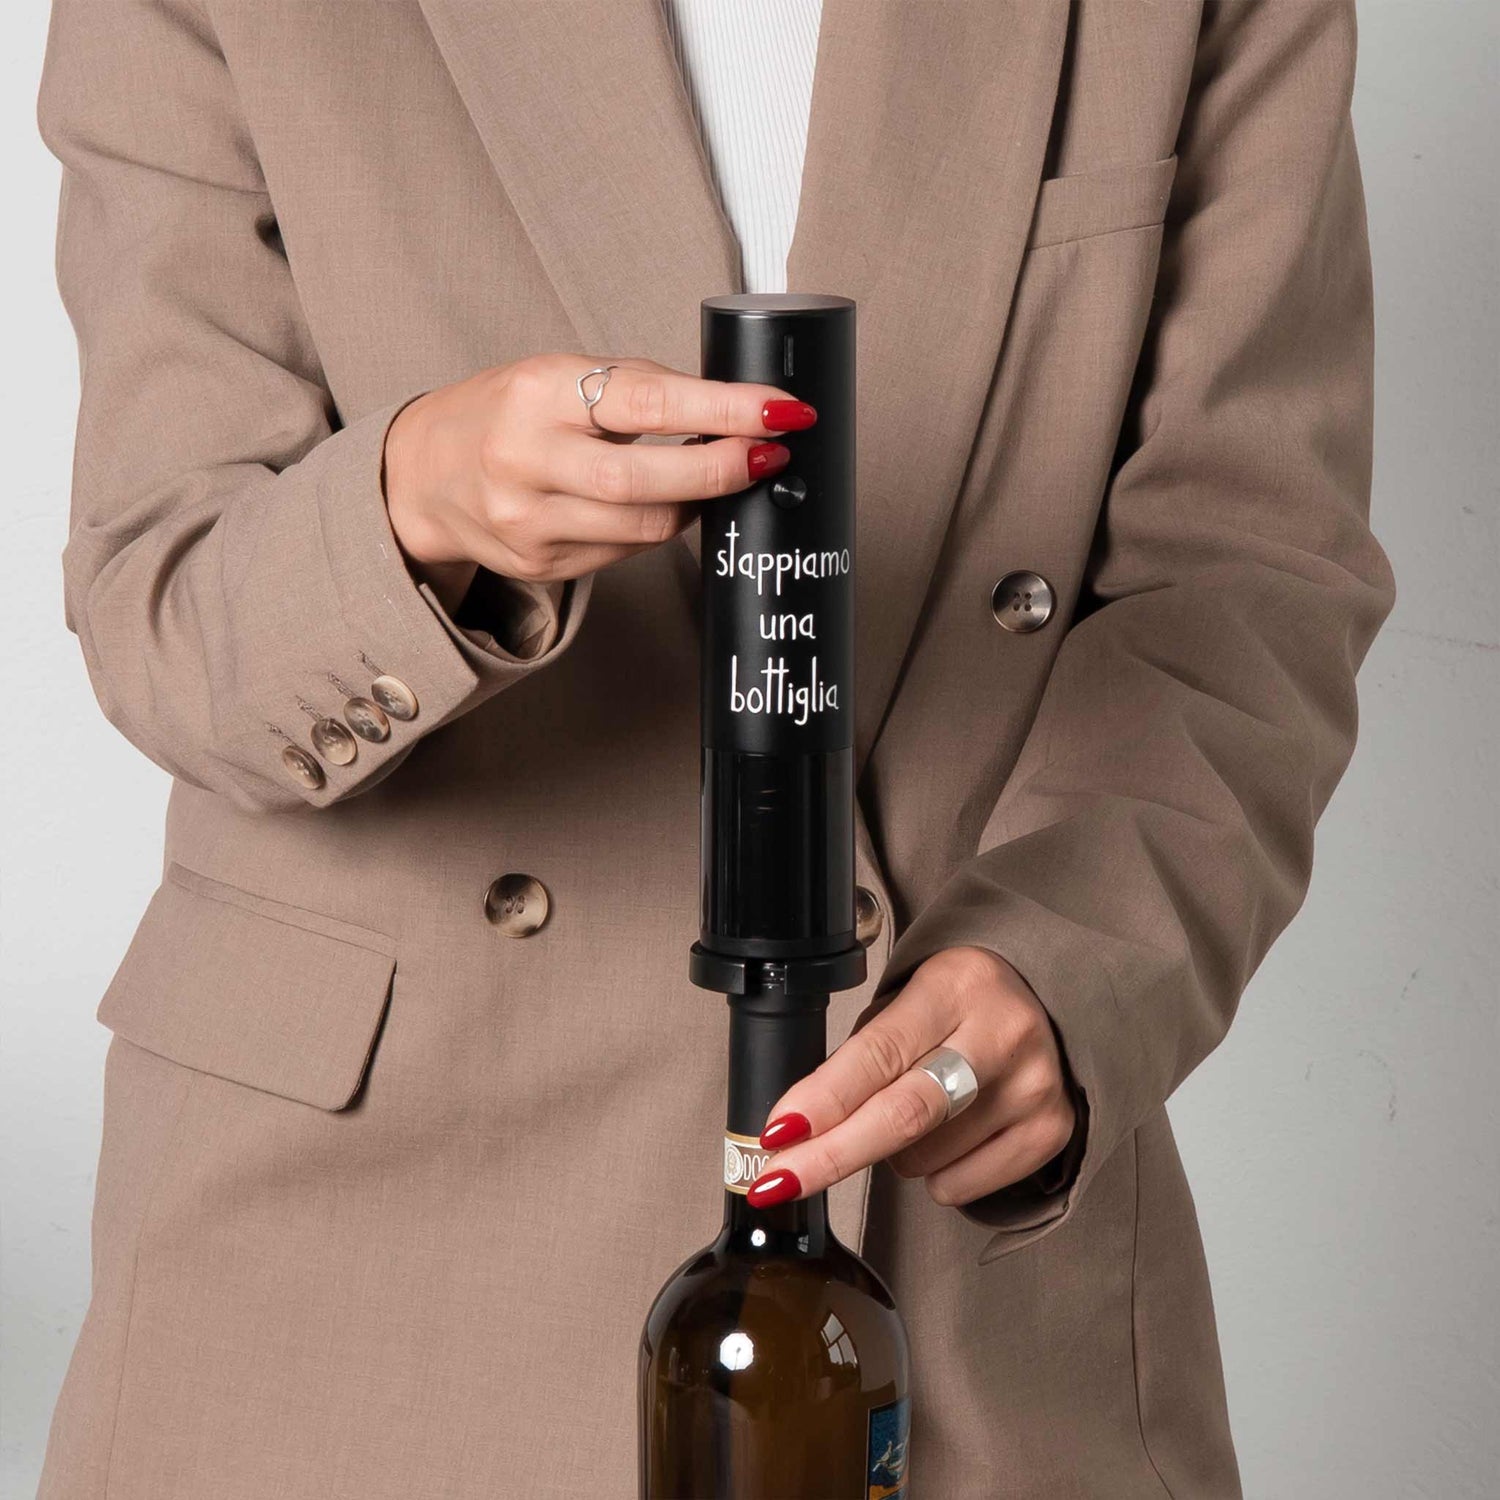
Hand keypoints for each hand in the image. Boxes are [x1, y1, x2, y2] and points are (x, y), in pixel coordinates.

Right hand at [381, 354, 815, 612]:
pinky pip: (625, 551)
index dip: (725, 411)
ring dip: (699, 504)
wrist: (423, 473)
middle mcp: (527, 460)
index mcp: (539, 393)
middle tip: (772, 456)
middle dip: (723, 471)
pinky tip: (667, 506)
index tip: (782, 412)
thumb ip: (636, 389)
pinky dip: (659, 529)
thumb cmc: (508, 412)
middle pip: (648, 483)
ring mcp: (530, 523)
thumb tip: (736, 410)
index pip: (648, 402)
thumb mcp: (559, 376)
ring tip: (723, 475)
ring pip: (645, 528)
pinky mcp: (540, 564)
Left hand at [746, 946, 1080, 1209]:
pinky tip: (953, 1132)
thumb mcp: (908, 1002)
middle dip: (831, 1154)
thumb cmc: (959, 1006)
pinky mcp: (1050, 1132)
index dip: (824, 1099)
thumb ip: (864, 1056)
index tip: (778, 1132)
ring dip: (892, 1151)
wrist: (1047, 1004)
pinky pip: (956, 1186)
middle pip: (904, 1115)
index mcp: (955, 986)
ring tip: (920, 1106)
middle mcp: (1001, 1034)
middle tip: (778, 1181)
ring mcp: (1033, 1087)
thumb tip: (799, 1127)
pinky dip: (934, 1173)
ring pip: (921, 1159)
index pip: (878, 1053)